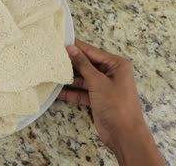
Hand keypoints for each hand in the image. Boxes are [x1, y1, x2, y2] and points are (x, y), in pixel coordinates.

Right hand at [58, 39, 163, 164]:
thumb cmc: (115, 103)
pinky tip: (57, 91)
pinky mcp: (97, 98)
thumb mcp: (98, 81)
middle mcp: (111, 73)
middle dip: (72, 63)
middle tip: (52, 58)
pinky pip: (82, 91)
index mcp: (117, 65)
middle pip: (87, 64)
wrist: (124, 133)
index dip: (77, 48)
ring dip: (69, 78)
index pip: (93, 52)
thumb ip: (83, 64)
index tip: (60, 42)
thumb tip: (71, 48)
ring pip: (83, 78)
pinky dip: (71, 92)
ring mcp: (103, 86)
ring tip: (51, 73)